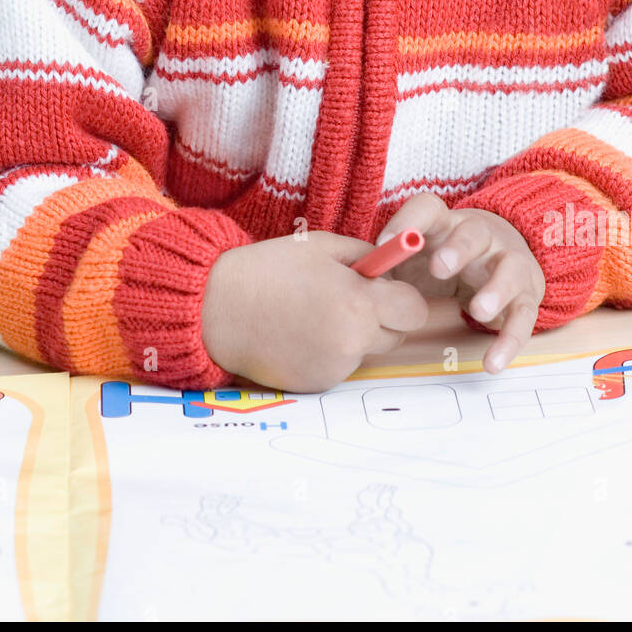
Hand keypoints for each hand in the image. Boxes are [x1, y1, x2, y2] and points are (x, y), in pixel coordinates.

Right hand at [201, 229, 428, 393]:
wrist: (216, 307)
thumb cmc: (269, 269)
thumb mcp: (323, 246)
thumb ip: (366, 257)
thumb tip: (391, 271)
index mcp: (358, 303)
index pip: (414, 311)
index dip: (400, 297)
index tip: (381, 288)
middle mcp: (352, 342)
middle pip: (395, 335)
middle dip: (381, 317)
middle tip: (345, 298)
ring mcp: (334, 368)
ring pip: (367, 351)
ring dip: (354, 335)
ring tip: (314, 314)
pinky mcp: (317, 385)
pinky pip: (341, 365)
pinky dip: (330, 352)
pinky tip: (301, 334)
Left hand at [376, 192, 545, 374]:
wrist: (499, 260)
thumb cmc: (443, 259)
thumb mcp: (415, 258)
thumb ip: (390, 268)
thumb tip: (355, 288)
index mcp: (446, 224)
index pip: (428, 208)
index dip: (408, 221)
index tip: (384, 242)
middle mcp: (481, 237)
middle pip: (473, 232)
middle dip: (457, 249)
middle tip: (438, 268)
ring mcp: (508, 263)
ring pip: (510, 268)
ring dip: (496, 289)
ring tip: (478, 311)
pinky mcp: (526, 296)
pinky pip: (524, 316)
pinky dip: (509, 341)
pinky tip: (492, 363)